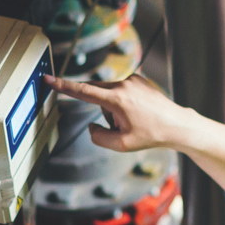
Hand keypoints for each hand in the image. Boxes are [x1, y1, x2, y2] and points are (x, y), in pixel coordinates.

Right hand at [45, 73, 189, 152]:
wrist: (176, 124)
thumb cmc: (151, 135)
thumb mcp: (121, 145)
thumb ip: (98, 138)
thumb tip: (91, 127)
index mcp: (117, 100)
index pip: (84, 92)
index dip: (63, 86)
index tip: (48, 79)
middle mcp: (123, 85)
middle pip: (96, 95)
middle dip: (104, 112)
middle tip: (124, 125)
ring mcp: (132, 79)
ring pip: (108, 94)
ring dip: (114, 108)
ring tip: (135, 119)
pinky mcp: (137, 78)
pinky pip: (119, 90)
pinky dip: (122, 102)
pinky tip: (138, 112)